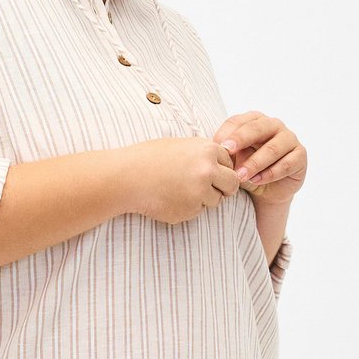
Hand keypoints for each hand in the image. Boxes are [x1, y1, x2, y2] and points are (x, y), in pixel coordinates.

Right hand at [124, 136, 239, 223]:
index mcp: (206, 151)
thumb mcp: (180, 146)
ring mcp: (199, 193)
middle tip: (208, 188)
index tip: (209, 171)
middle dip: (224, 187)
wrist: (125, 177)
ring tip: (177, 190)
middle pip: (232, 184)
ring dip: (202, 198)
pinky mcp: (189, 211)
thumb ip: (203, 154)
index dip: (220, 168)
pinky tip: (168, 198)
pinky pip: (196, 212)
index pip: (230, 163)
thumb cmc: (148, 159)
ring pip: (214, 201)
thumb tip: (222, 164)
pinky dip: (186, 207)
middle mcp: (207, 171)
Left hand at [212, 111, 306, 205]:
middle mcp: (274, 125)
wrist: (267, 191)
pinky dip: (270, 174)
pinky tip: (256, 181)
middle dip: (240, 139)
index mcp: (254, 120)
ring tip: (240, 175)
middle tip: (227, 150)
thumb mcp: (234, 160)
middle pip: (257, 128)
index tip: (215, 145)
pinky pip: (286, 164)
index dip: (226, 132)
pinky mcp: (300, 156)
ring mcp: (289, 139)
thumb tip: (218, 151)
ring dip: (255, 163)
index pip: (239, 120)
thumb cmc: (248, 169)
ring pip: (273, 148)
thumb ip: (228, 153)